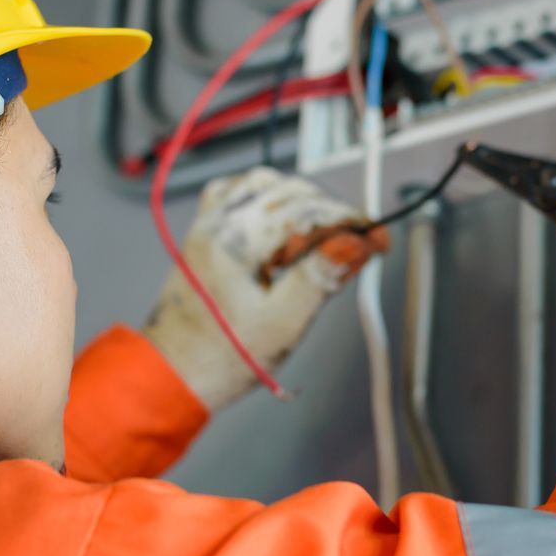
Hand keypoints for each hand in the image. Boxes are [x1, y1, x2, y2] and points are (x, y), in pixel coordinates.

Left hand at [145, 167, 384, 409]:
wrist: (178, 370)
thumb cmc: (224, 356)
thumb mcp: (283, 325)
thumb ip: (319, 279)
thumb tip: (352, 243)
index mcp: (235, 241)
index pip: (307, 209)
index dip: (351, 222)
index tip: (377, 239)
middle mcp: (218, 221)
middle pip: (291, 191)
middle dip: (330, 216)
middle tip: (355, 249)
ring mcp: (209, 221)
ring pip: (268, 184)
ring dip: (303, 205)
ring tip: (317, 246)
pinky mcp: (207, 229)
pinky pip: (243, 193)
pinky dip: (271, 200)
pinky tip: (283, 227)